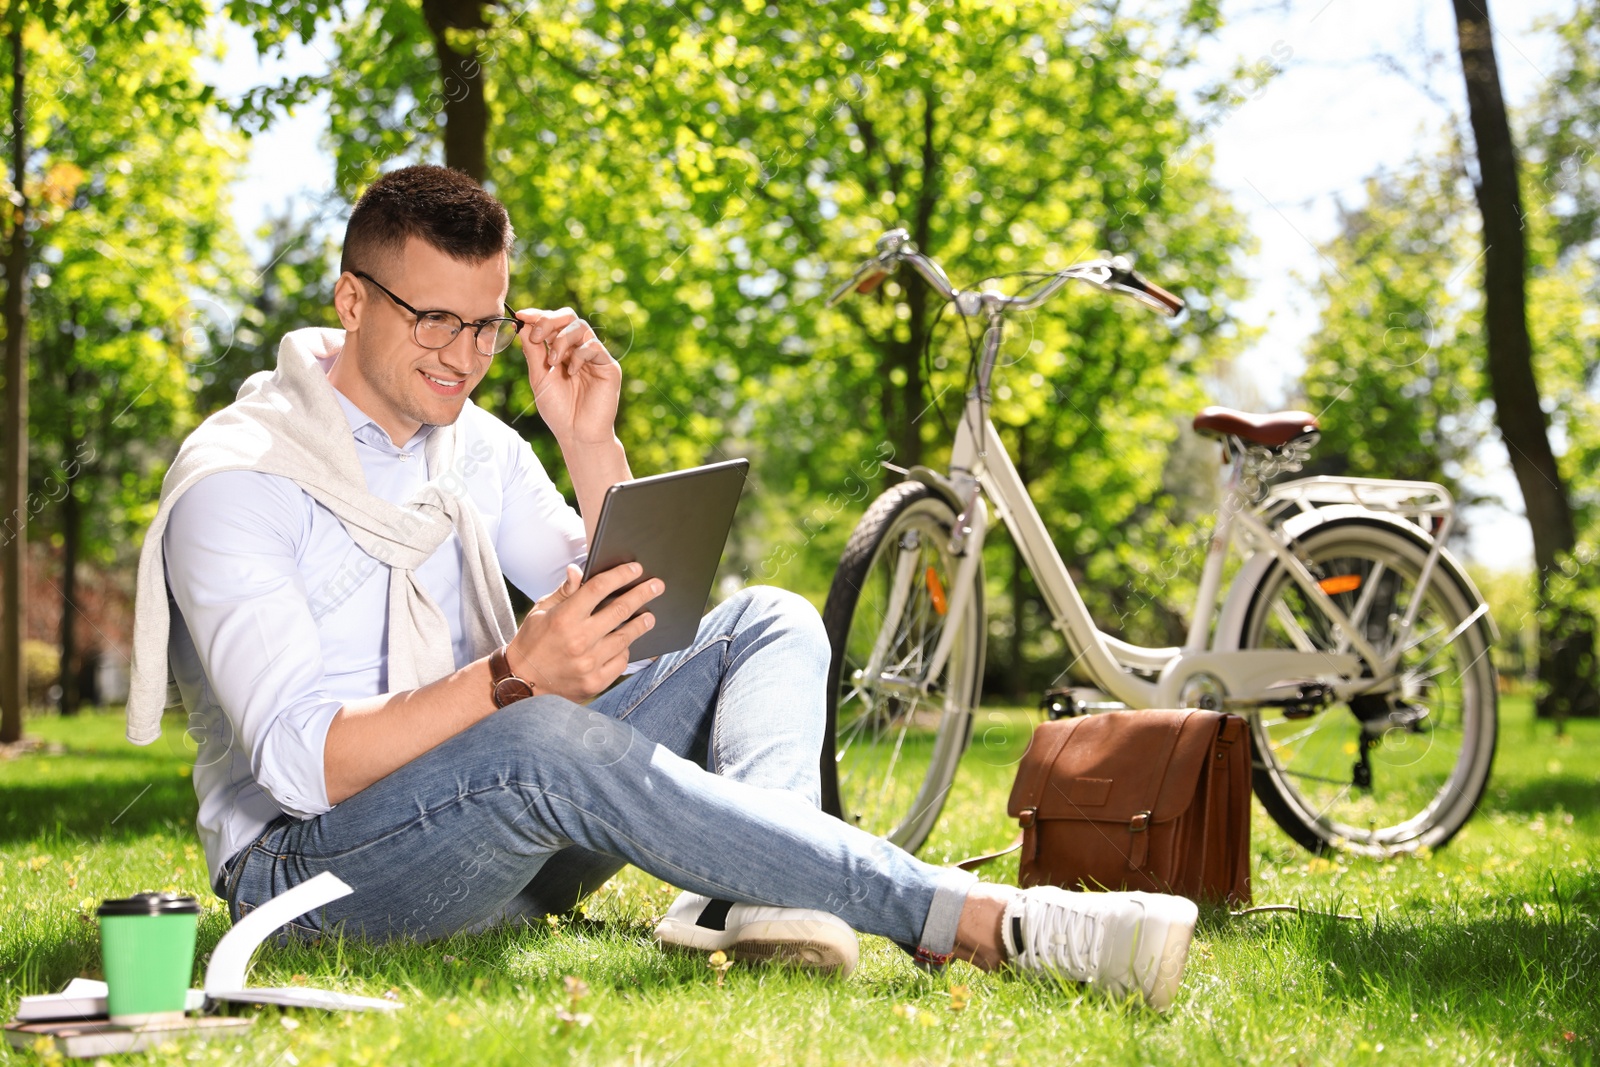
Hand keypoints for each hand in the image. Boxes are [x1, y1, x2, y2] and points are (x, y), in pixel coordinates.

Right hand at [504, 562, 662, 702]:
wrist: (520, 684)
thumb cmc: (532, 642)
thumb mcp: (541, 611)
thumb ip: (564, 592)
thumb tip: (577, 570)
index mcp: (564, 618)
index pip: (599, 588)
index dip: (620, 575)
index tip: (636, 569)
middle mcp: (578, 640)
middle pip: (620, 610)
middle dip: (643, 594)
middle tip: (657, 586)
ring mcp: (588, 663)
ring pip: (626, 637)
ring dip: (641, 624)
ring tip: (649, 616)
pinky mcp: (594, 682)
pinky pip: (620, 662)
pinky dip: (625, 651)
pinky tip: (627, 644)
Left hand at [514, 307, 620, 445]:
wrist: (576, 433)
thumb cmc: (558, 409)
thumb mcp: (539, 377)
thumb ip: (533, 351)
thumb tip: (523, 324)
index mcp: (562, 351)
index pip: (553, 323)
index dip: (538, 315)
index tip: (522, 315)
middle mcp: (579, 349)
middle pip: (568, 317)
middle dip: (549, 321)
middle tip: (538, 336)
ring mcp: (595, 357)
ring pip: (580, 327)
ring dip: (562, 340)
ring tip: (553, 362)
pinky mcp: (608, 366)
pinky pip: (593, 346)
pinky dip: (579, 355)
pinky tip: (572, 371)